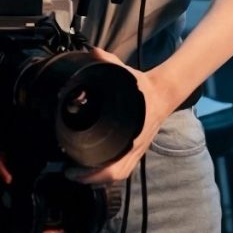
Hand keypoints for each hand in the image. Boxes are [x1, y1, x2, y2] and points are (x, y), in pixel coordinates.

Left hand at [64, 47, 172, 185]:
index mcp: (131, 136)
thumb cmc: (143, 88)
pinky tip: (90, 167)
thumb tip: (92, 52)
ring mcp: (135, 150)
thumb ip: (108, 62)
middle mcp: (133, 148)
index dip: (93, 174)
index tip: (72, 171)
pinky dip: (105, 172)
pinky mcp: (134, 149)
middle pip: (112, 176)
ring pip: (116, 174)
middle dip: (90, 180)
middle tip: (68, 173)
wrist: (164, 93)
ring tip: (75, 173)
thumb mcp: (126, 74)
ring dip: (97, 178)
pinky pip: (120, 167)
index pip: (114, 167)